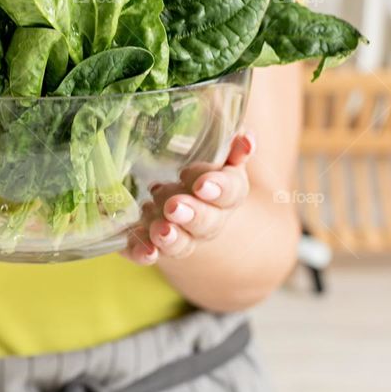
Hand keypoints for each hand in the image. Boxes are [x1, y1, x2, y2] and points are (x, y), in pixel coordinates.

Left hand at [124, 132, 254, 265]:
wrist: (185, 204)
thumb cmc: (203, 172)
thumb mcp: (220, 156)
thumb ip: (232, 149)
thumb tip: (246, 139)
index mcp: (226, 193)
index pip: (230, 192)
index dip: (218, 189)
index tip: (202, 185)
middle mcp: (209, 219)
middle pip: (206, 221)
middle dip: (191, 214)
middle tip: (174, 206)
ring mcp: (182, 234)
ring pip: (182, 242)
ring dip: (172, 238)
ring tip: (160, 230)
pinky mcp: (154, 243)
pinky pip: (150, 252)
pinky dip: (145, 252)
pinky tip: (144, 251)